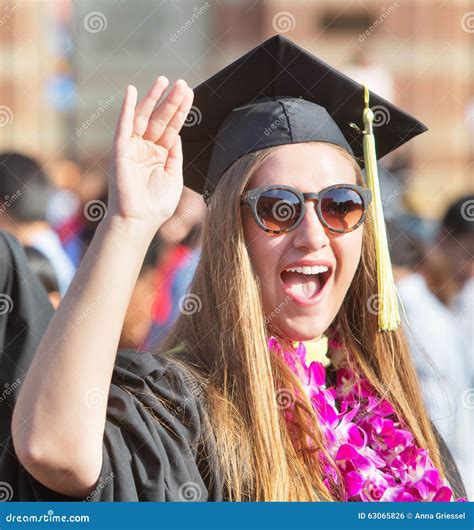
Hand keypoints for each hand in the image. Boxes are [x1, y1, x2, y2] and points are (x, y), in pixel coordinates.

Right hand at [108, 77, 193, 233]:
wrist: (139, 220)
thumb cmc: (157, 204)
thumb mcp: (174, 176)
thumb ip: (175, 155)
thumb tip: (176, 135)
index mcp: (160, 155)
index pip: (172, 128)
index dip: (180, 111)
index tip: (189, 94)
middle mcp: (146, 149)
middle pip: (161, 119)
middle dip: (171, 102)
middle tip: (182, 83)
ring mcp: (133, 148)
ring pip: (145, 118)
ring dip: (154, 99)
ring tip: (164, 81)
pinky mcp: (120, 149)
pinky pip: (124, 125)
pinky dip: (127, 108)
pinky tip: (132, 91)